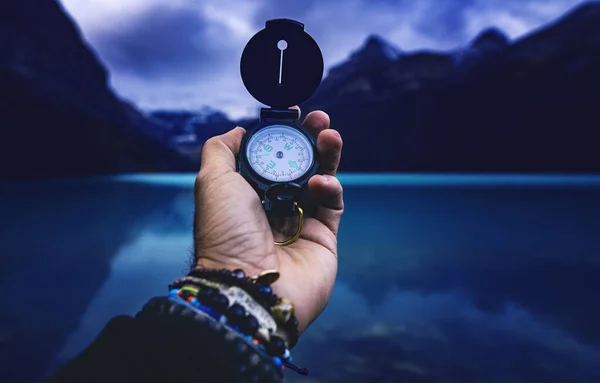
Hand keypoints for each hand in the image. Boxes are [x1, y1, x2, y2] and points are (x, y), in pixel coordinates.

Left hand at [193, 107, 342, 340]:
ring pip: (320, 179)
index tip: (294, 114)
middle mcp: (273, 205)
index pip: (271, 156)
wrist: (248, 285)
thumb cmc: (226, 233)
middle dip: (311, 139)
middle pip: (299, 164)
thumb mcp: (212, 181)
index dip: (283, 134)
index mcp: (247, 193)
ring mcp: (300, 221)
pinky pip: (332, 204)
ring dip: (327, 155)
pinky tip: (320, 184)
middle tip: (320, 118)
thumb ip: (221, 150)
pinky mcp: (323, 237)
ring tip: (330, 135)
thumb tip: (238, 131)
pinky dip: (329, 187)